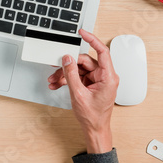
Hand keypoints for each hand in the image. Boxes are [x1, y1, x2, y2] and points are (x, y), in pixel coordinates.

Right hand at [47, 29, 118, 153]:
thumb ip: (71, 74)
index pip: (102, 51)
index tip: (82, 33)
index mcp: (108, 77)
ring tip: (54, 80)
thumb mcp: (78, 94)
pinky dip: (67, 79)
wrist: (94, 130)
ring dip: (65, 74)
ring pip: (79, 69)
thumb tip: (67, 59)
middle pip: (84, 61)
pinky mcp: (91, 84)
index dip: (92, 39)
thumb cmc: (93, 116)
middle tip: (55, 68)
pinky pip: (78, 76)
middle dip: (68, 65)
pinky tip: (57, 84)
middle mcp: (105, 76)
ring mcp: (98, 80)